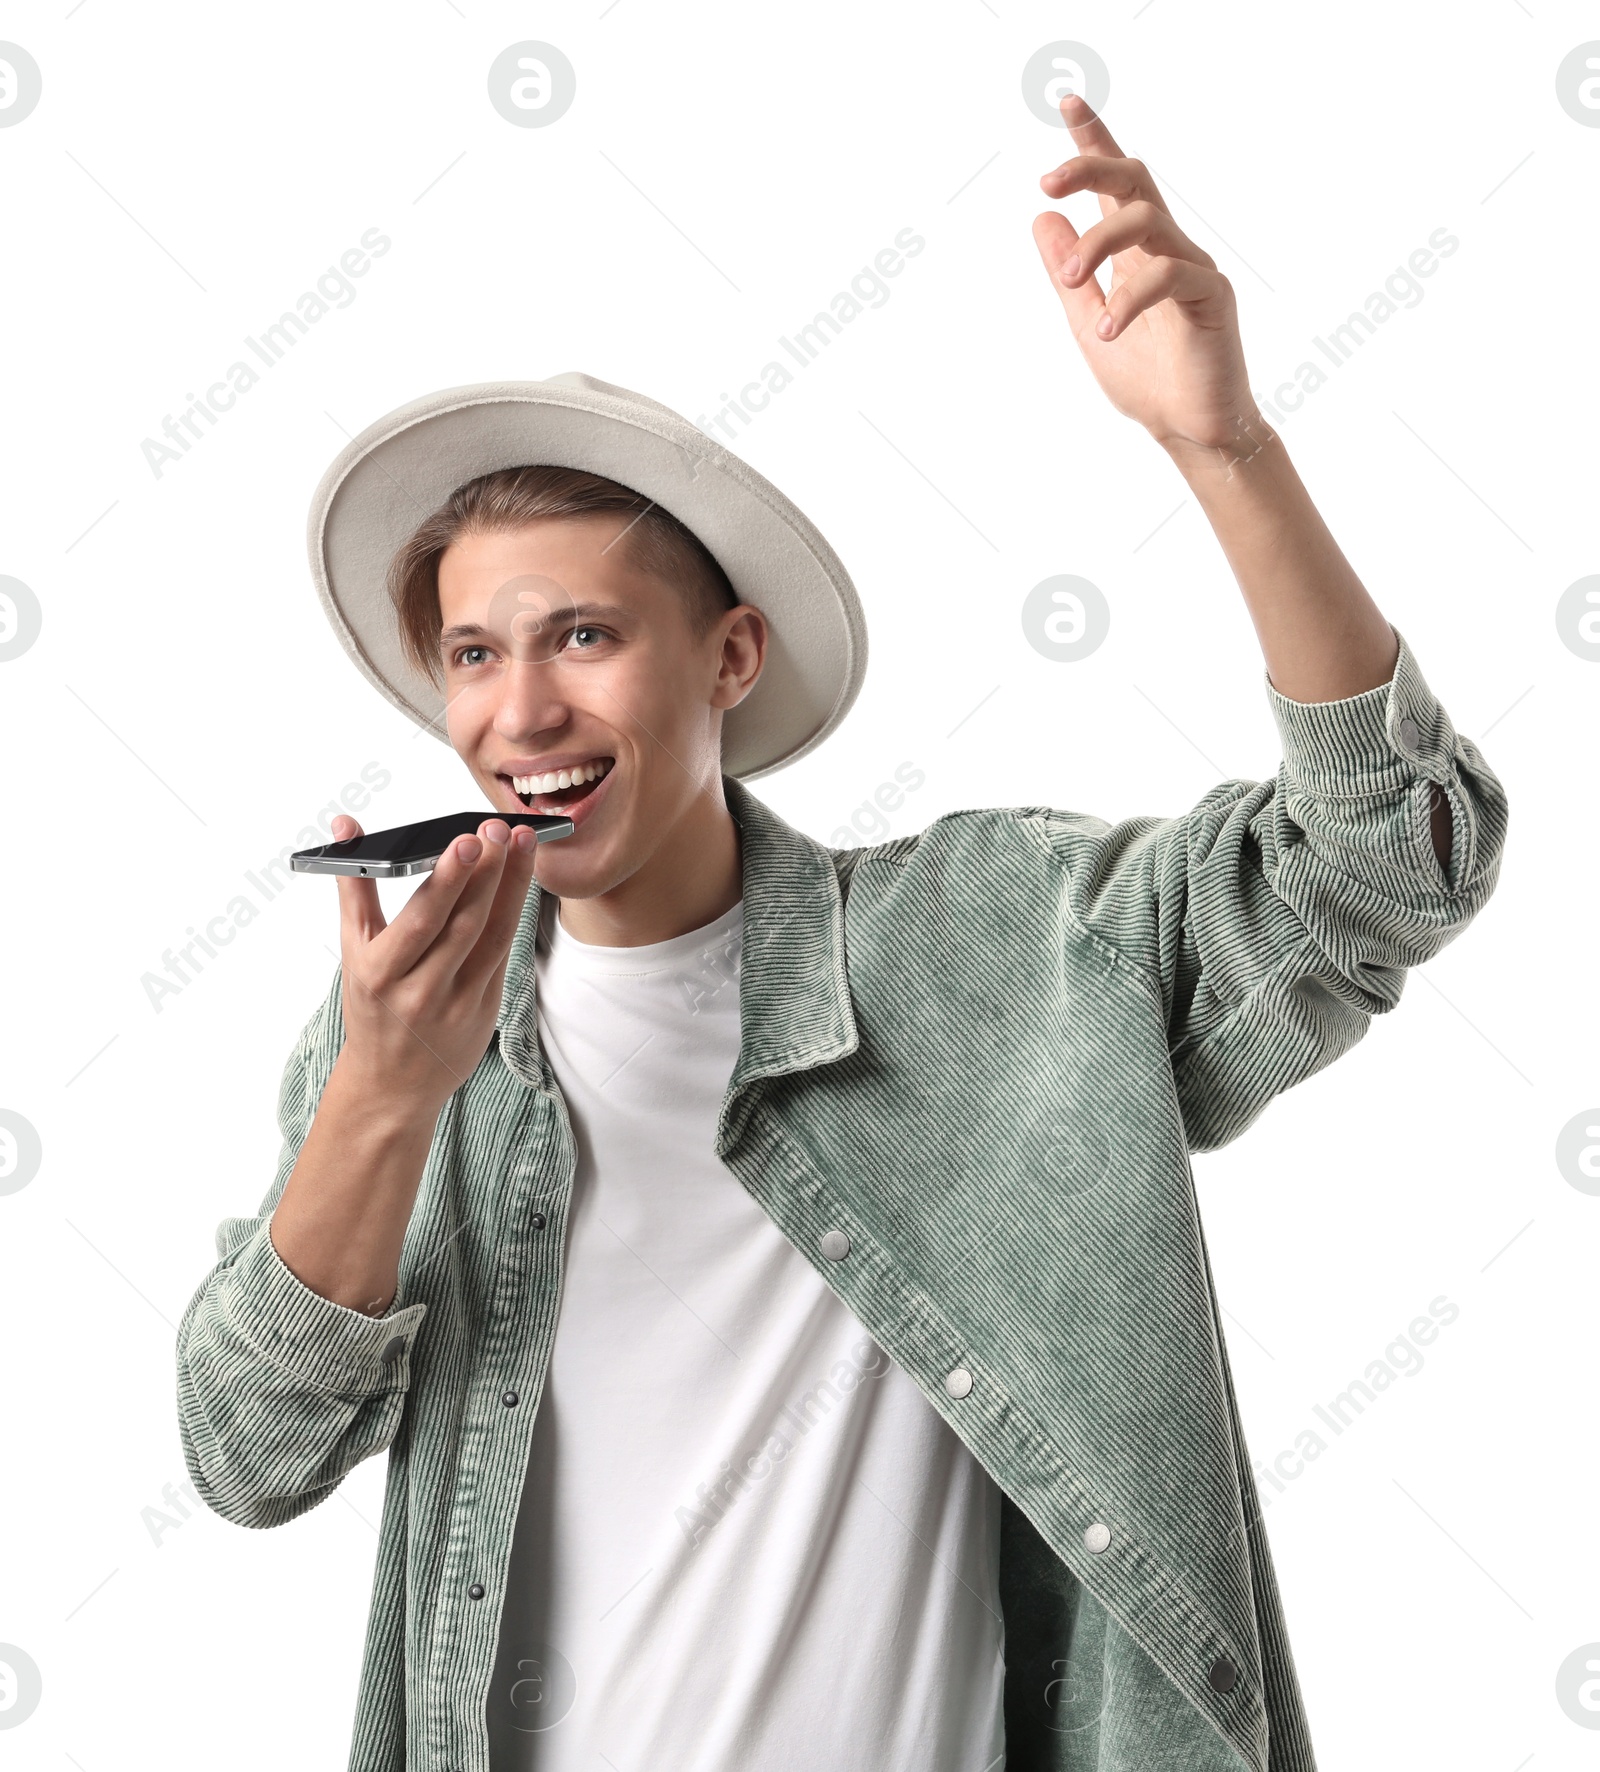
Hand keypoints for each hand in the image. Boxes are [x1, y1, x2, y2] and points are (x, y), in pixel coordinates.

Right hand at [328, 813, 539, 1113]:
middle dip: (486, 871)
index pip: (422, 920)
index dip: (448, 880)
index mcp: (381, 974)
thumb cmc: (371, 1009)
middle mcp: (421, 991)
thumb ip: (354, 886)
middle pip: (464, 924)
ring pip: (493, 935)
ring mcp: (459, 1003)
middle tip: (499, 827)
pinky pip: (504, 953)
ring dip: (512, 886)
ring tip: (520, 843)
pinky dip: (514, 913)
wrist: (392, 1084)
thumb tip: (346, 825)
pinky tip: (521, 879)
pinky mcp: (487, 1008)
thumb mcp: (353, 951)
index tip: (465, 840)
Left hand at [1034, 93, 1262, 458]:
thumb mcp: (1087, 323)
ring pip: (1146, 220)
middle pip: (1133, 180)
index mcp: (1135, 252)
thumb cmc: (1148, 380)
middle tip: (1047, 182)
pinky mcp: (1211, 295)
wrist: (1189, 430)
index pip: (1116, 184)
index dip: (1094, 140)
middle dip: (1090, 168)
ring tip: (1070, 278)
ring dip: (1097, 243)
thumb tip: (1041, 218)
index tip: (1068, 102)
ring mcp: (1192, 266)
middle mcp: (1166, 247)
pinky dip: (1130, 298)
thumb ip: (1067, 273)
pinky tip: (1109, 330)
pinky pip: (1169, 275)